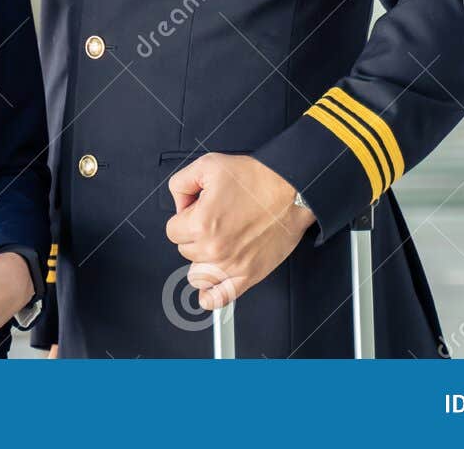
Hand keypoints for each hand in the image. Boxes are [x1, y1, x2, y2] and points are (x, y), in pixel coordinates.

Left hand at [164, 153, 316, 309]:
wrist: (291, 190)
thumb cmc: (257, 179)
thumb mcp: (208, 165)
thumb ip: (181, 184)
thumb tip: (178, 205)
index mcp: (201, 224)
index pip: (172, 231)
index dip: (185, 217)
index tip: (198, 211)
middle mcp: (215, 249)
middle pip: (185, 251)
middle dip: (195, 235)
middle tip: (215, 220)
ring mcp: (232, 265)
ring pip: (197, 275)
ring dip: (202, 261)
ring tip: (217, 244)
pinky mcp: (249, 275)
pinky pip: (219, 298)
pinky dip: (211, 295)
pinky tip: (213, 281)